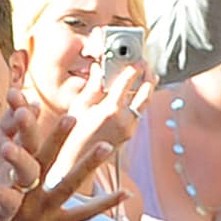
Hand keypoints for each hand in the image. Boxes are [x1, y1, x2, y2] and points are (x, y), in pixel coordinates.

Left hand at [0, 70, 40, 220]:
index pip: (17, 121)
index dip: (19, 108)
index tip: (15, 94)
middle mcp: (8, 165)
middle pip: (28, 142)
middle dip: (29, 127)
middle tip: (25, 111)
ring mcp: (8, 189)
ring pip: (27, 173)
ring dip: (20, 160)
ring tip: (5, 147)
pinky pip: (8, 205)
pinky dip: (3, 196)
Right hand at [55, 61, 152, 178]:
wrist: (77, 161)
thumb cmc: (72, 135)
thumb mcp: (78, 107)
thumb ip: (92, 86)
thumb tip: (97, 68)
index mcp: (110, 108)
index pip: (128, 80)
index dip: (133, 66)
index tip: (135, 58)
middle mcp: (125, 118)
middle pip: (146, 90)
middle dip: (147, 74)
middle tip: (144, 64)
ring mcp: (130, 127)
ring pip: (146, 102)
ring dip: (147, 87)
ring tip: (147, 76)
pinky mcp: (130, 133)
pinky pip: (139, 112)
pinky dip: (140, 100)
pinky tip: (135, 95)